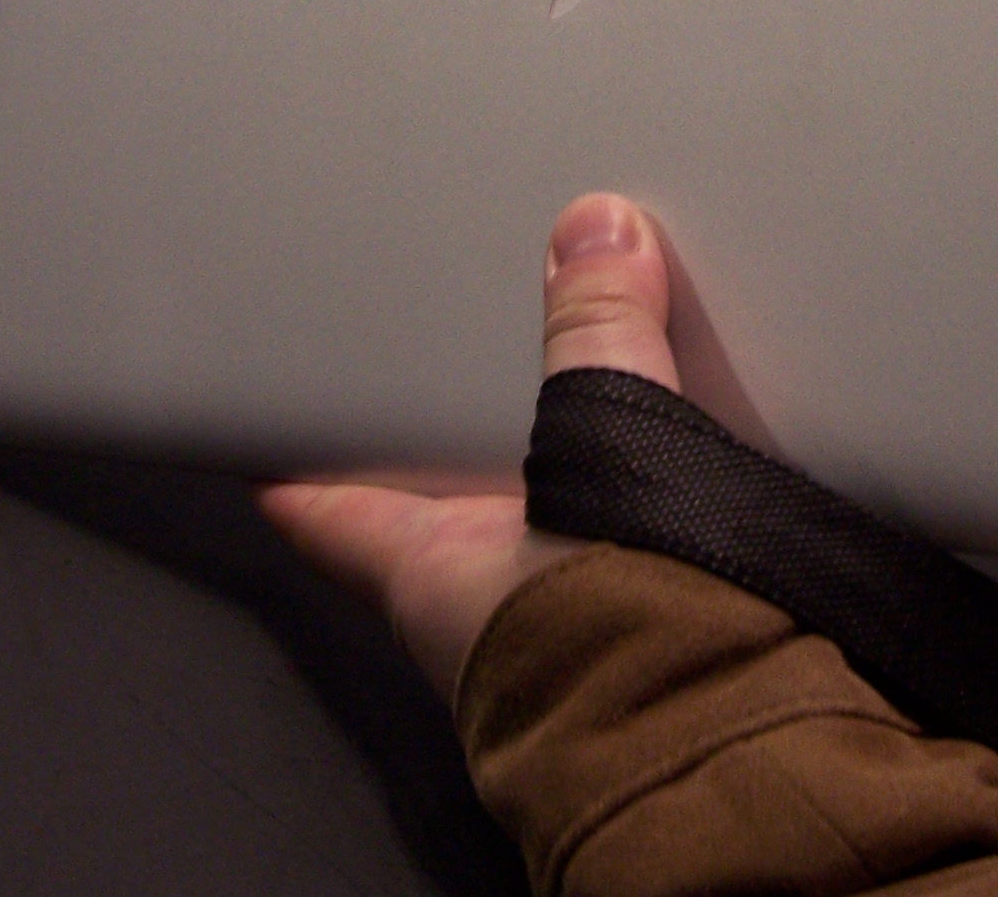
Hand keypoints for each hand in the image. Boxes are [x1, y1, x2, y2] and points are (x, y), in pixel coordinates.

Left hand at [259, 193, 679, 702]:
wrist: (727, 762)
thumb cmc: (627, 645)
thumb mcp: (600, 452)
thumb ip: (600, 339)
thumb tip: (594, 235)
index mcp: (427, 572)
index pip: (327, 507)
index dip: (297, 466)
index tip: (270, 441)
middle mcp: (476, 621)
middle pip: (431, 525)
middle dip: (446, 465)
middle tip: (446, 391)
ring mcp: (555, 651)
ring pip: (523, 557)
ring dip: (548, 502)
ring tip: (586, 425)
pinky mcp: (640, 664)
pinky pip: (613, 578)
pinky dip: (628, 536)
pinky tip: (682, 501)